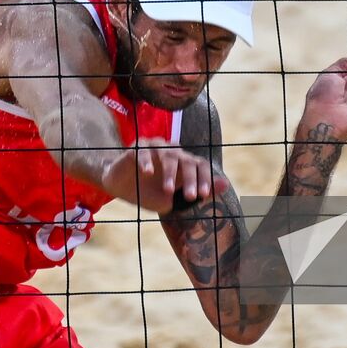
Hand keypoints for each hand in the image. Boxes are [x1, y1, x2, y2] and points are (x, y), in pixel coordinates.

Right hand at [102, 137, 222, 213]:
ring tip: (168, 191)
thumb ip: (198, 191)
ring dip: (170, 173)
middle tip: (191, 197)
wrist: (120, 187)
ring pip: (167, 155)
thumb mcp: (174, 199)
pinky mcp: (136, 148)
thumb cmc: (149, 192)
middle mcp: (172, 152)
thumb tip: (226, 184)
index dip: (204, 179)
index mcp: (183, 163)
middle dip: (190, 180)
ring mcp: (154, 148)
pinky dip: (146, 161)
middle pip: (187, 161)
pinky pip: (143, 152)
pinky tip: (148, 172)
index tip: (203, 195)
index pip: (200, 165)